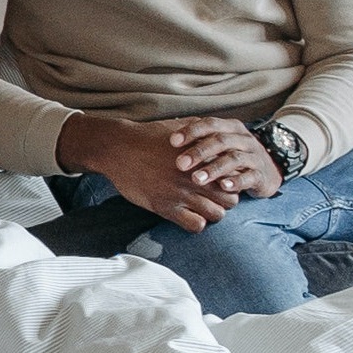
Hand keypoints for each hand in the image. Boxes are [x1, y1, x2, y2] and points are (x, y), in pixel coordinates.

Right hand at [58, 113, 239, 232]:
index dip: (230, 180)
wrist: (119, 148)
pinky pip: (196, 225)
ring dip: (213, 212)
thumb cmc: (147, 136)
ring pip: (217, 214)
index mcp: (201, 158)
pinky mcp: (167, 208)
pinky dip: (197, 223)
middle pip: (230, 199)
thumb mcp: (177, 127)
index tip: (221, 181)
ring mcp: (181, 194)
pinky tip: (189, 214)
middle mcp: (195, 177)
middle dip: (225, 199)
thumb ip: (200, 129)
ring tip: (202, 207)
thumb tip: (214, 129)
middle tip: (214, 196)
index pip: (233, 176)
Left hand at [168, 116, 283, 197]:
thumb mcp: (220, 143)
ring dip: (214, 168)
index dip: (191, 131)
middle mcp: (243, 138)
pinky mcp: (261, 175)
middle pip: (220, 141)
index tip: (172, 141)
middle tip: (180, 164)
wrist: (269, 169)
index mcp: (231, 127)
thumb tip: (168, 136)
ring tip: (196, 179)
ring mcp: (254, 156)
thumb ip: (200, 139)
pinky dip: (236, 181)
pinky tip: (223, 187)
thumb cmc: (233, 154)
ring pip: (233, 159)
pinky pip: (249, 177)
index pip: (210, 124)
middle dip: (198, 152)